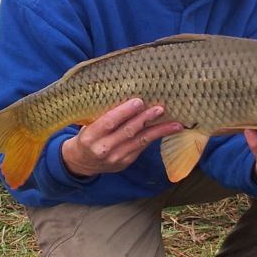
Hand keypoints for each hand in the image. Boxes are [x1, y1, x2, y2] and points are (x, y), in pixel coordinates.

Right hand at [61, 98, 182, 177]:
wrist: (81, 162)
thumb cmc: (87, 136)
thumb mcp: (87, 124)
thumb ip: (103, 114)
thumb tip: (126, 93)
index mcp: (90, 136)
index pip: (108, 122)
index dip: (124, 112)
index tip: (138, 101)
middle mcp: (103, 149)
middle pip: (127, 132)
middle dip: (145, 119)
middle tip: (160, 108)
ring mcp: (116, 158)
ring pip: (140, 142)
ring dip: (159, 131)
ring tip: (175, 124)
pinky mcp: (125, 162)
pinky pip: (142, 148)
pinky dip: (155, 138)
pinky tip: (168, 130)